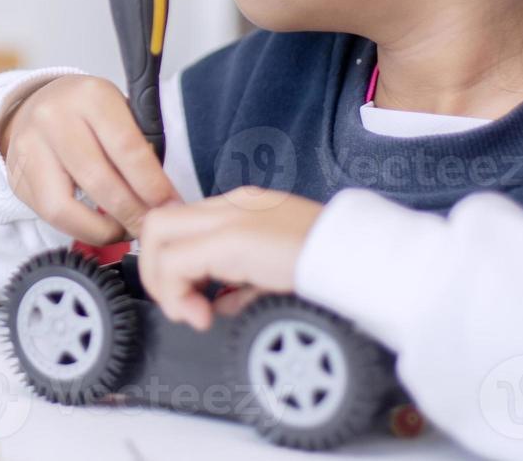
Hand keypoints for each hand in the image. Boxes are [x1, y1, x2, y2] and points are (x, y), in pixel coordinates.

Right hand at [0, 75, 181, 244]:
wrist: (36, 104)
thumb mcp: (119, 111)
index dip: (153, 185)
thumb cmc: (88, 112)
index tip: (170, 206)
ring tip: (125, 230)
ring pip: (65, 207)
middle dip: (132, 213)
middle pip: (98, 181)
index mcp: (91, 96)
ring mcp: (29, 149)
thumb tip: (161, 198)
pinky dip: (80, 228)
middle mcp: (54, 118)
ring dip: (103, 229)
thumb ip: (139, 146)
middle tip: (152, 228)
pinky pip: (49, 215)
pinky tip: (99, 225)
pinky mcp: (16, 177)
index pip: (127, 148)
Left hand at [137, 189, 324, 330]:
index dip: (173, 263)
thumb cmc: (336, 267)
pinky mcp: (232, 238)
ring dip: (162, 281)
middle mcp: (232, 205)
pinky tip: (203, 316)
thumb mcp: (279, 274)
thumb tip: (219, 305)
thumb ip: (245, 285)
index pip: (183, 225)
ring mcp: (230, 217)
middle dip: (155, 270)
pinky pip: (175, 261)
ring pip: (157, 234)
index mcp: (244, 209)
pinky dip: (176, 292)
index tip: (193, 299)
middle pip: (159, 223)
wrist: (366, 262)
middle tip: (181, 307)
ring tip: (191, 313)